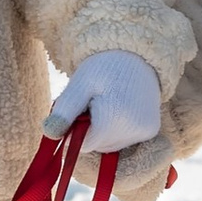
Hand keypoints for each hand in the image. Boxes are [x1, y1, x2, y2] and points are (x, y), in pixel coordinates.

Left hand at [44, 52, 163, 170]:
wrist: (136, 54)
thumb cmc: (103, 67)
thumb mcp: (79, 84)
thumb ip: (64, 111)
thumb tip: (50, 134)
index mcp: (114, 118)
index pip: (84, 145)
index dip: (75, 131)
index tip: (79, 109)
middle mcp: (133, 130)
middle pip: (97, 146)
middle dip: (89, 130)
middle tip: (92, 103)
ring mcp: (144, 132)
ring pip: (110, 145)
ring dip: (102, 131)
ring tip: (107, 104)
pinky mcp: (151, 130)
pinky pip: (125, 140)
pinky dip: (117, 129)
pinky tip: (119, 108)